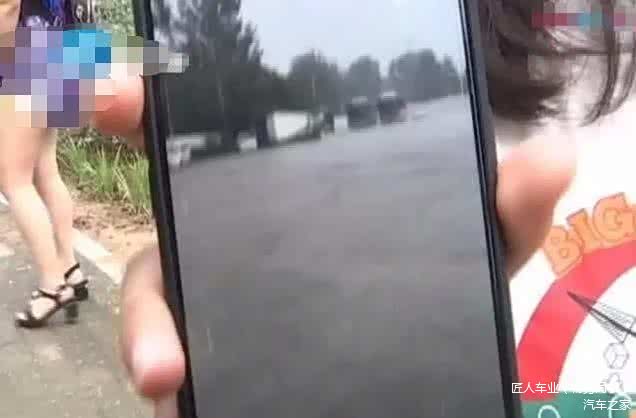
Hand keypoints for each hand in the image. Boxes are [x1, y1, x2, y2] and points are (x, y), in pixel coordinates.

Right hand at [95, 76, 575, 417]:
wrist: (427, 357)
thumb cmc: (435, 282)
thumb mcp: (472, 244)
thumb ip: (504, 207)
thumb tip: (547, 155)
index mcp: (276, 200)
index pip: (202, 150)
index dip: (148, 112)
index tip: (112, 95)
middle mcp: (232, 249)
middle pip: (161, 256)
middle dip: (145, 293)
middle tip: (159, 349)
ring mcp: (219, 311)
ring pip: (160, 321)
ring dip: (152, 347)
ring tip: (168, 383)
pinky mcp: (221, 361)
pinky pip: (181, 368)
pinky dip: (170, 379)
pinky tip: (181, 398)